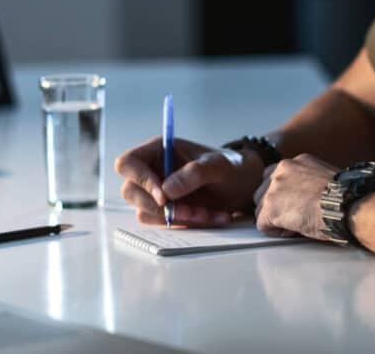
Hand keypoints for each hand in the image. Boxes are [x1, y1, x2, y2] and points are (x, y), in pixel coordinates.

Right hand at [114, 136, 263, 226]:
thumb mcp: (219, 165)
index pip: (128, 163)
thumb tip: (166, 190)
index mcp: (159, 150)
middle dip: (159, 206)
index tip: (163, 197)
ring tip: (208, 213)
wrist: (246, 186)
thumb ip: (194, 173)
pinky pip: (164, 223)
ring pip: (147, 212)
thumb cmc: (232, 167)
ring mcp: (158, 192)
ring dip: (177, 217)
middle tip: (188, 211)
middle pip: (130, 191)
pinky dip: (187, 224)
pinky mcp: (167, 211)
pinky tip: (211, 216)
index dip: (139, 180)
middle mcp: (153, 170)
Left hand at [253, 154, 337, 240]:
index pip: (275, 177)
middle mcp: (282, 170)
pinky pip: (263, 225)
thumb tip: (305, 195)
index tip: (293, 204)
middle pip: (263, 192)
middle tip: (296, 217)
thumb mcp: (325, 179)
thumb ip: (308, 182)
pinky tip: (295, 230)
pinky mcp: (270, 207)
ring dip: (276, 219)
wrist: (346, 205)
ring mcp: (274, 188)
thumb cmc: (344, 197)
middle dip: (276, 206)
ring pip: (261, 208)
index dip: (282, 195)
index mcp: (297, 162)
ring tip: (298, 223)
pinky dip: (277, 232)